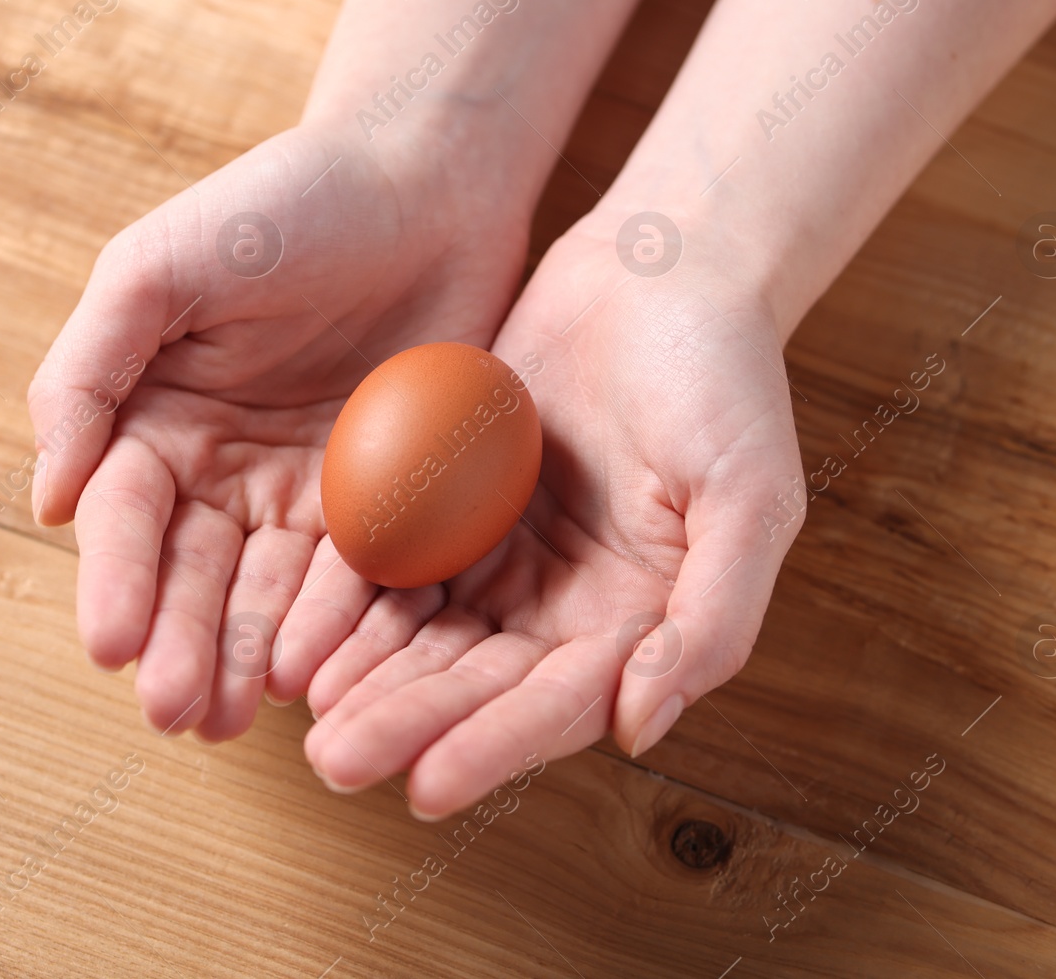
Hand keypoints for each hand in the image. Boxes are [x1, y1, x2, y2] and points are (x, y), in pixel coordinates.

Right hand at [27, 120, 529, 739]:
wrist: (425, 180)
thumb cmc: (284, 204)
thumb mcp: (162, 264)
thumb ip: (89, 370)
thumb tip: (46, 499)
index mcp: (154, 418)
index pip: (125, 517)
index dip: (116, 581)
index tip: (112, 646)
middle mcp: (221, 469)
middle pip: (193, 574)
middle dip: (182, 644)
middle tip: (177, 715)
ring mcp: (303, 490)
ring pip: (268, 592)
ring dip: (249, 657)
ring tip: (236, 719)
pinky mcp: (385, 498)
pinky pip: (358, 572)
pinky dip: (336, 621)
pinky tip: (320, 672)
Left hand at [283, 207, 806, 815]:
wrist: (660, 269)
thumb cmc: (723, 376)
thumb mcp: (750, 494)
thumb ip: (711, 617)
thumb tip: (641, 725)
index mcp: (641, 620)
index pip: (560, 703)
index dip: (495, 746)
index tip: (425, 786)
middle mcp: (569, 606)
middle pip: (480, 684)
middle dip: (409, 724)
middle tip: (335, 761)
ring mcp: (508, 558)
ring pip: (428, 638)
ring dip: (370, 679)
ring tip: (308, 712)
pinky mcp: (457, 508)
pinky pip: (398, 567)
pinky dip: (354, 603)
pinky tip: (305, 630)